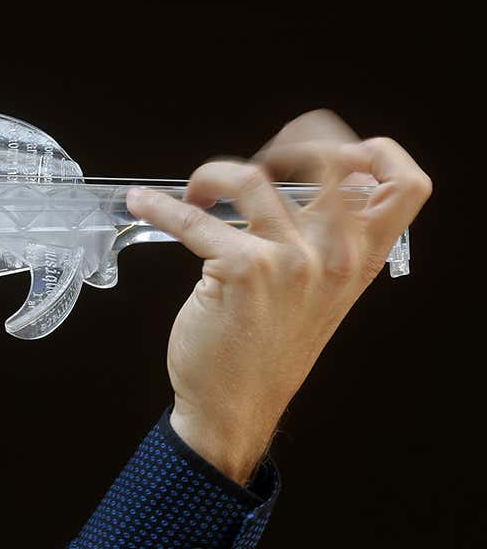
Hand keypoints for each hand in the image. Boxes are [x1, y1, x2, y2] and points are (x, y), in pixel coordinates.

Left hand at [125, 110, 431, 482]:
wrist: (234, 406)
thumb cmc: (267, 349)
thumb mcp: (317, 296)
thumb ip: (320, 244)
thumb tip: (295, 185)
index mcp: (359, 261)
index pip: (405, 187)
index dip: (374, 150)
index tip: (326, 148)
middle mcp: (333, 258)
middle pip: (337, 162)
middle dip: (294, 142)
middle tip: (261, 161)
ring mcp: (290, 263)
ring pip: (253, 178)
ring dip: (213, 175)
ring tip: (197, 194)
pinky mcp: (241, 271)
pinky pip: (194, 219)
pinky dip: (161, 206)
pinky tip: (144, 204)